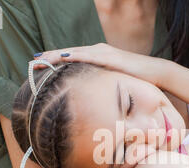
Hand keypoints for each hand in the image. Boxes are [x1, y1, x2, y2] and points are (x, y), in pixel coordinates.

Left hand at [33, 43, 167, 86]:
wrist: (155, 73)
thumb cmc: (136, 79)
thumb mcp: (115, 82)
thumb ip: (102, 85)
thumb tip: (92, 98)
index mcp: (97, 56)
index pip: (72, 57)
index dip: (55, 60)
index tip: (39, 65)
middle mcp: (98, 50)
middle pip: (69, 52)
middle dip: (50, 56)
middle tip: (33, 61)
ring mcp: (103, 52)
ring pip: (74, 52)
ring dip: (56, 55)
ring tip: (40, 58)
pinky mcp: (109, 57)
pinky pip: (87, 56)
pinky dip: (73, 56)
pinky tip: (61, 57)